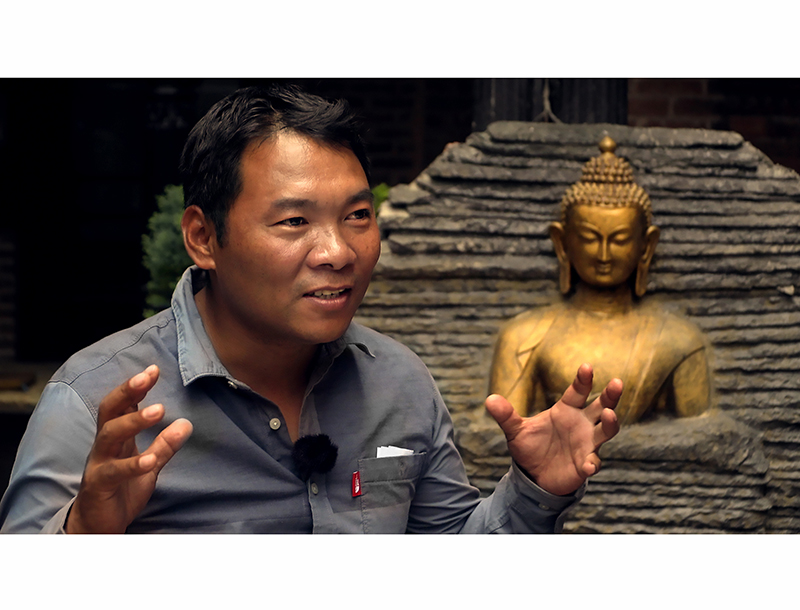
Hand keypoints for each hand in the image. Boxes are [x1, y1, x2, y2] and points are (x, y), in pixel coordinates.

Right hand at [66, 365, 192, 532]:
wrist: (98, 526)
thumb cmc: (122, 490)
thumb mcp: (149, 466)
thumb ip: (164, 446)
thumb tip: (186, 424)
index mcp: (117, 438)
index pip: (123, 405)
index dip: (136, 387)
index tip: (153, 369)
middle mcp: (104, 446)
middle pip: (110, 411)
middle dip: (127, 391)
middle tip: (147, 376)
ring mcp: (99, 464)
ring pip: (109, 435)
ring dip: (133, 421)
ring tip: (158, 410)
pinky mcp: (99, 485)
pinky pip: (114, 472)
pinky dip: (133, 464)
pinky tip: (150, 460)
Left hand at [485, 363, 620, 495]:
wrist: (534, 475)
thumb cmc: (530, 447)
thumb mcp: (515, 430)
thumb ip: (505, 415)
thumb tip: (489, 399)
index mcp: (566, 409)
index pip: (578, 390)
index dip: (583, 379)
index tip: (586, 367)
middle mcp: (582, 423)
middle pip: (602, 405)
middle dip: (610, 395)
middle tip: (617, 382)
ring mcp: (587, 443)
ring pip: (606, 430)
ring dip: (610, 423)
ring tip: (609, 416)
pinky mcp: (585, 464)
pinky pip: (593, 462)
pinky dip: (592, 463)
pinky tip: (588, 465)